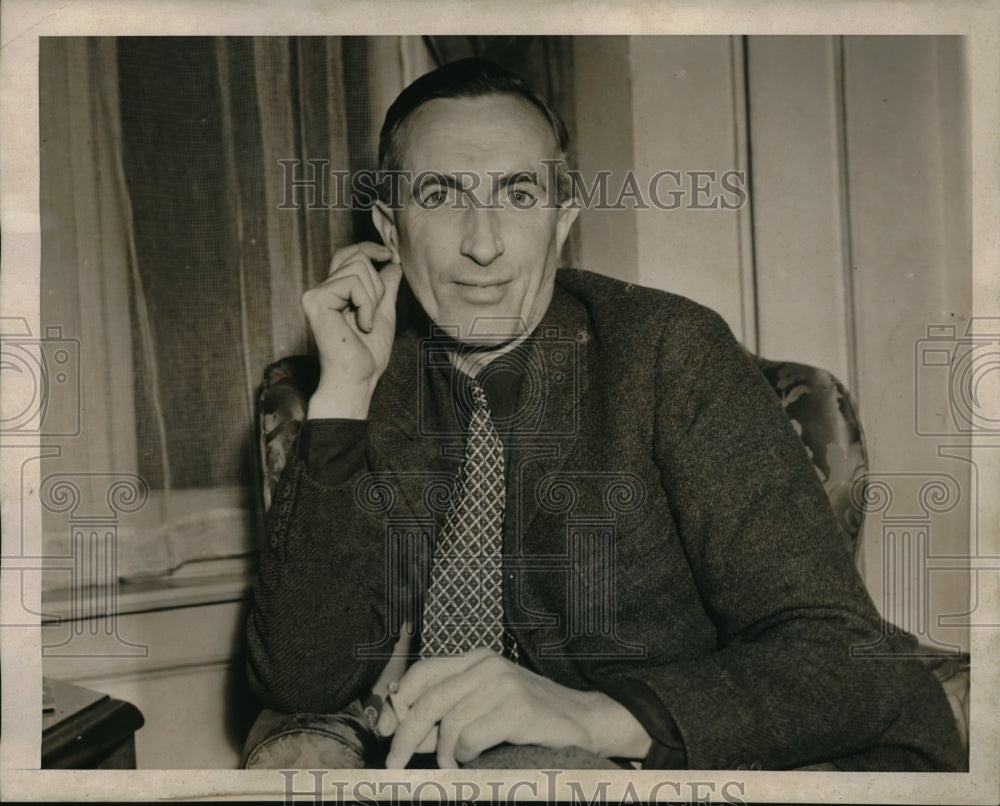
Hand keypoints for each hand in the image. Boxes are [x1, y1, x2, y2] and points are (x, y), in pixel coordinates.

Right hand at [301, 242, 402, 418]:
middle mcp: (321, 290)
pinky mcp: (315, 300)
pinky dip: (366, 304)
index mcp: (335, 292)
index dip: (369, 249)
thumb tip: (393, 263)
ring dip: (372, 297)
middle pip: (357, 257)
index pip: (349, 254)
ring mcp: (315, 294)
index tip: (392, 256)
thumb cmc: (368, 354)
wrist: (358, 377)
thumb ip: (386, 287)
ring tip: (366, 323)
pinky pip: (352, 283)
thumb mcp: (384, 312)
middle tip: (373, 314)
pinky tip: (362, 325)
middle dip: (377, 284)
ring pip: (358, 268)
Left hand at [376, 647, 651, 768]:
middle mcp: (487, 665)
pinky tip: (478, 759)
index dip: (398, 701)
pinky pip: (471, 738)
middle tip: (393, 764)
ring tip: (454, 765)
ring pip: (448, 725)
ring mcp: (503, 684)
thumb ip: (450, 709)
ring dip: (444, 755)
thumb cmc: (530, 717)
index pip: (423, 672)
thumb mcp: (486, 703)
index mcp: (476, 659)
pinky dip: (466, 756)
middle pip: (428, 701)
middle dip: (404, 736)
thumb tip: (401, 730)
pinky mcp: (517, 708)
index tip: (383, 730)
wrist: (584, 720)